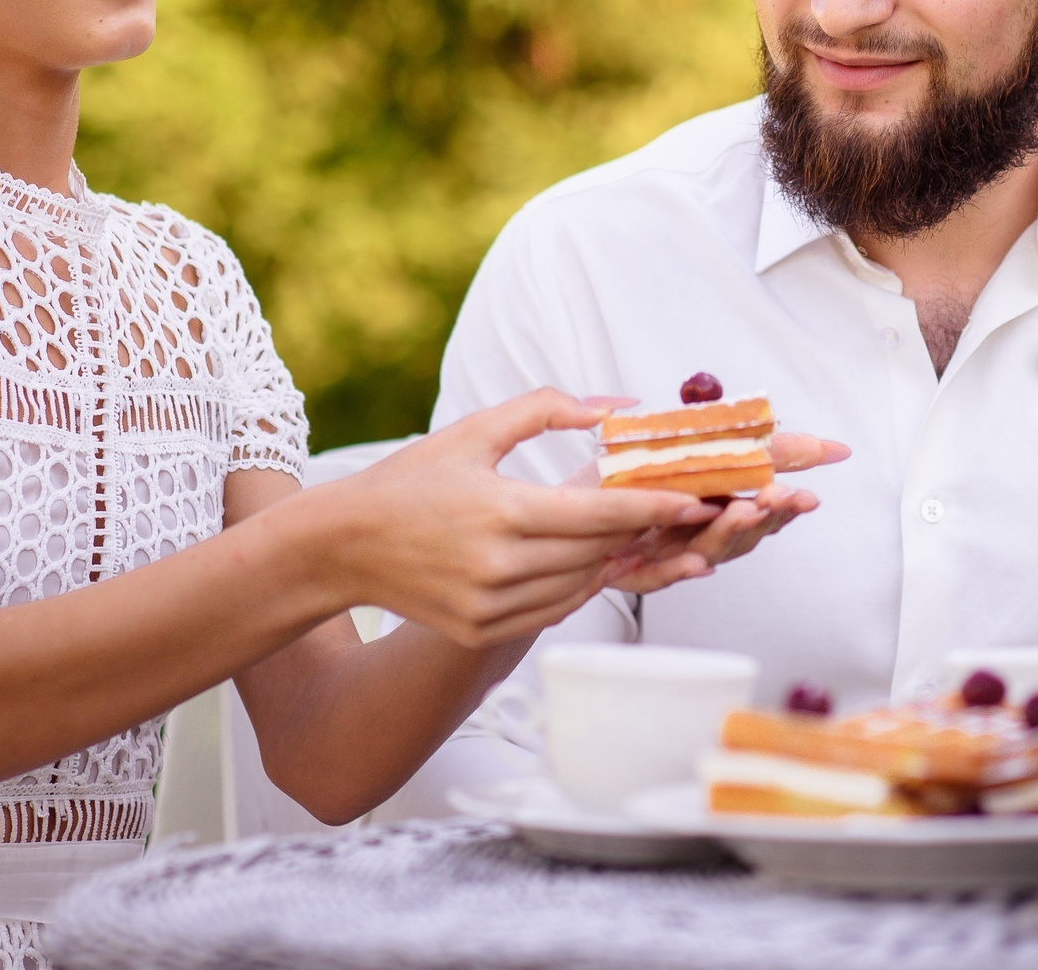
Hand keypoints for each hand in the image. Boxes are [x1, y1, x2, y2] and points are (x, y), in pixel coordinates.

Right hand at [322, 390, 713, 646]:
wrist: (343, 545)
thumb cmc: (413, 478)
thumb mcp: (476, 430)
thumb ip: (548, 408)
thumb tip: (616, 407)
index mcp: (502, 512)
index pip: (597, 514)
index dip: (651, 508)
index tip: (695, 500)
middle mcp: (498, 566)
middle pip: (596, 551)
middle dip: (642, 531)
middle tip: (682, 513)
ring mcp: (489, 606)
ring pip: (579, 584)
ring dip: (613, 559)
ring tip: (642, 535)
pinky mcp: (480, 631)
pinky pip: (552, 610)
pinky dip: (578, 586)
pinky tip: (593, 562)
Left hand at [599, 429, 852, 594]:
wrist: (567, 505)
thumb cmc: (624, 478)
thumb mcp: (692, 445)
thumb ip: (751, 443)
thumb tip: (823, 444)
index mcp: (714, 505)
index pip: (764, 506)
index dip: (791, 498)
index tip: (815, 490)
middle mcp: (697, 534)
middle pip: (744, 534)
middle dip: (767, 516)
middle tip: (782, 498)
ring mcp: (668, 554)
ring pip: (708, 552)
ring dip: (730, 533)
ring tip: (746, 512)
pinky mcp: (631, 570)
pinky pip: (658, 575)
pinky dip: (680, 569)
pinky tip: (699, 563)